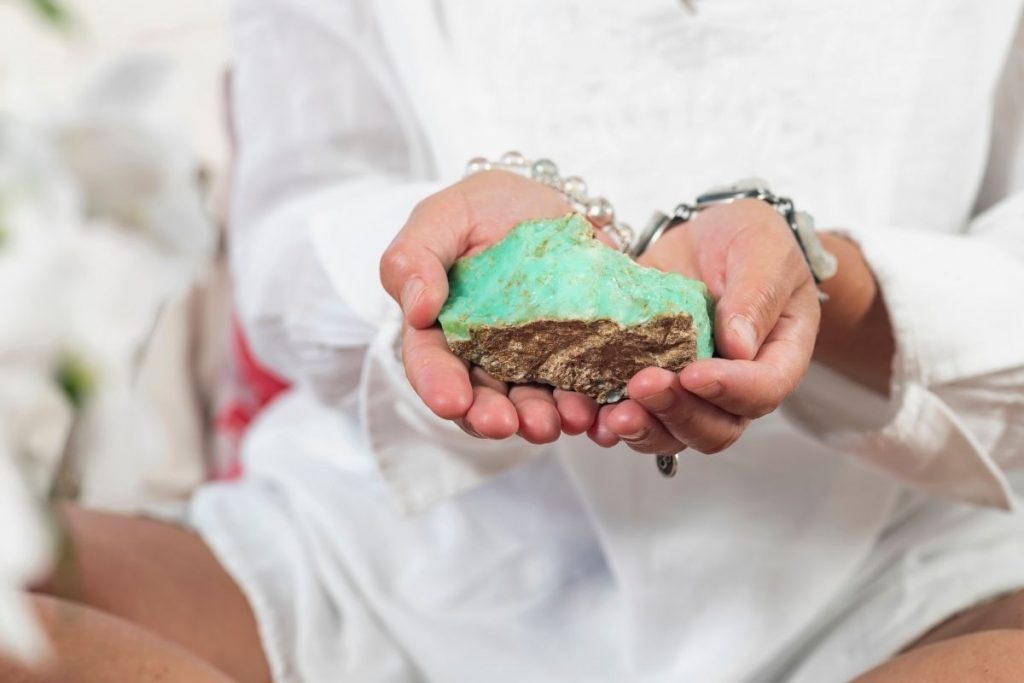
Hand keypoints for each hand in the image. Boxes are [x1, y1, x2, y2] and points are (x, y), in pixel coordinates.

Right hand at [380, 170, 611, 441]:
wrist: (552, 203)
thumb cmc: (485, 209)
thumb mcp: (443, 216)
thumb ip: (414, 256)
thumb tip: (417, 310)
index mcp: (439, 331)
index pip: (430, 364)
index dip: (438, 386)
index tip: (452, 401)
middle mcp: (483, 359)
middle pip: (481, 398)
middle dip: (492, 416)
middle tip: (505, 424)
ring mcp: (531, 365)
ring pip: (532, 403)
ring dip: (542, 418)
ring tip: (558, 422)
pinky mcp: (576, 360)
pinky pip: (582, 390)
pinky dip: (590, 405)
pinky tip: (596, 409)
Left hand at [590, 199, 820, 454]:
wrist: (705, 241)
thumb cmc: (748, 243)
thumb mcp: (762, 249)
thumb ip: (756, 294)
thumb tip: (738, 346)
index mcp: (775, 359)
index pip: (762, 391)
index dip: (730, 390)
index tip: (694, 374)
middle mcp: (732, 390)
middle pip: (714, 429)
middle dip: (676, 413)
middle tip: (644, 385)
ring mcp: (687, 393)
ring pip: (670, 434)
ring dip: (640, 429)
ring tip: (611, 415)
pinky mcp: (644, 383)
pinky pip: (629, 416)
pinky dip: (605, 420)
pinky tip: (584, 411)